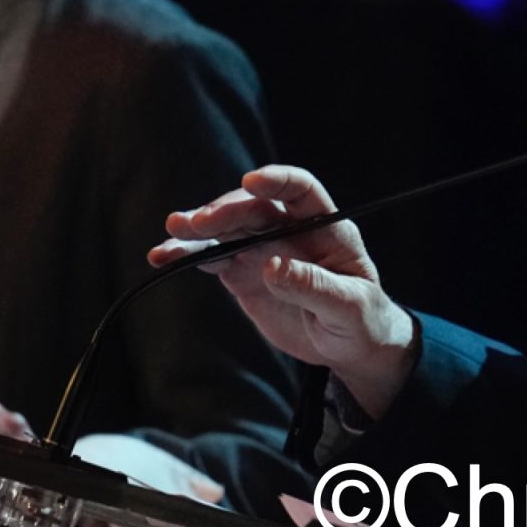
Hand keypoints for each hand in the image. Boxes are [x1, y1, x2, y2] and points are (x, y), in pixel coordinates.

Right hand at [149, 166, 418, 415]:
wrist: (348, 346)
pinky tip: (165, 256)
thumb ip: (314, 286)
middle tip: (196, 223)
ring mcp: (264, 249)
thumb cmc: (361, 321)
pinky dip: (190, 255)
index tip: (251, 181)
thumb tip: (275, 266)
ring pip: (227, 229)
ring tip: (172, 234)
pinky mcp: (244, 272)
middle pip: (253, 208)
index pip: (301, 191)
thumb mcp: (349, 308)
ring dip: (198, 230)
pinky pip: (214, 257)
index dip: (277, 181)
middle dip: (224, 211)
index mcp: (327, 229)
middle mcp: (291, 230)